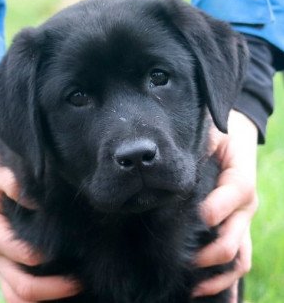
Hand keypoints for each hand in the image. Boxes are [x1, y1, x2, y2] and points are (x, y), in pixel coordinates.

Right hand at [0, 101, 79, 301]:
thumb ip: (13, 181)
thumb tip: (37, 201)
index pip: (13, 250)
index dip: (37, 256)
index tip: (65, 255)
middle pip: (18, 285)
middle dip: (50, 288)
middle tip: (79, 282)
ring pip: (16, 295)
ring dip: (44, 298)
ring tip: (75, 290)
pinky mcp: (5, 260)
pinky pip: (16, 289)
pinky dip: (36, 297)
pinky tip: (60, 290)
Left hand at [193, 110, 258, 300]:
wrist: (235, 135)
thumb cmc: (220, 134)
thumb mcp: (213, 133)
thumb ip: (203, 147)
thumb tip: (175, 169)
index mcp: (241, 177)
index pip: (237, 193)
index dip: (219, 207)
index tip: (200, 216)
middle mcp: (244, 205)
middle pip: (235, 235)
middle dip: (209, 252)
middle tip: (183, 260)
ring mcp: (241, 221)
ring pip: (238, 257)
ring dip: (217, 276)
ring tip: (191, 287)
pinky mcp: (236, 228)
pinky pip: (237, 259)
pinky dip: (226, 281)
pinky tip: (208, 293)